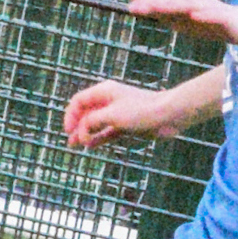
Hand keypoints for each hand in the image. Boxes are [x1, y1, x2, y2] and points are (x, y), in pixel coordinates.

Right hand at [65, 78, 184, 148]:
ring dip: (86, 134)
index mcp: (104, 92)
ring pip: (96, 124)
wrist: (168, 115)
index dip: (70, 115)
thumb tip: (81, 133)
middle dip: (77, 127)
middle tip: (70, 142)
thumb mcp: (112, 115)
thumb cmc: (141, 110)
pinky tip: (91, 146)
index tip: (69, 130)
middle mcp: (109, 101)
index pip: (79, 101)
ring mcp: (117, 113)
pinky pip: (107, 132)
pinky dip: (98, 138)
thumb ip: (93, 122)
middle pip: (86, 113)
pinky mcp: (126, 125)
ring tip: (77, 146)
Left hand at [128, 0, 237, 44]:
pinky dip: (204, 14)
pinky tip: (195, 16)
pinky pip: (214, 15)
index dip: (148, 4)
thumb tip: (136, 2)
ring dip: (175, 5)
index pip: (164, 1)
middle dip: (157, 3)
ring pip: (191, 5)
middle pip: (174, 0)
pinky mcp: (225, 17)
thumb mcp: (181, 20)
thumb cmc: (209, 21)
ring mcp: (210, 7)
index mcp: (185, 2)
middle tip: (140, 7)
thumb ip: (160, 12)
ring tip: (160, 8)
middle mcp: (196, 1)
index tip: (131, 7)